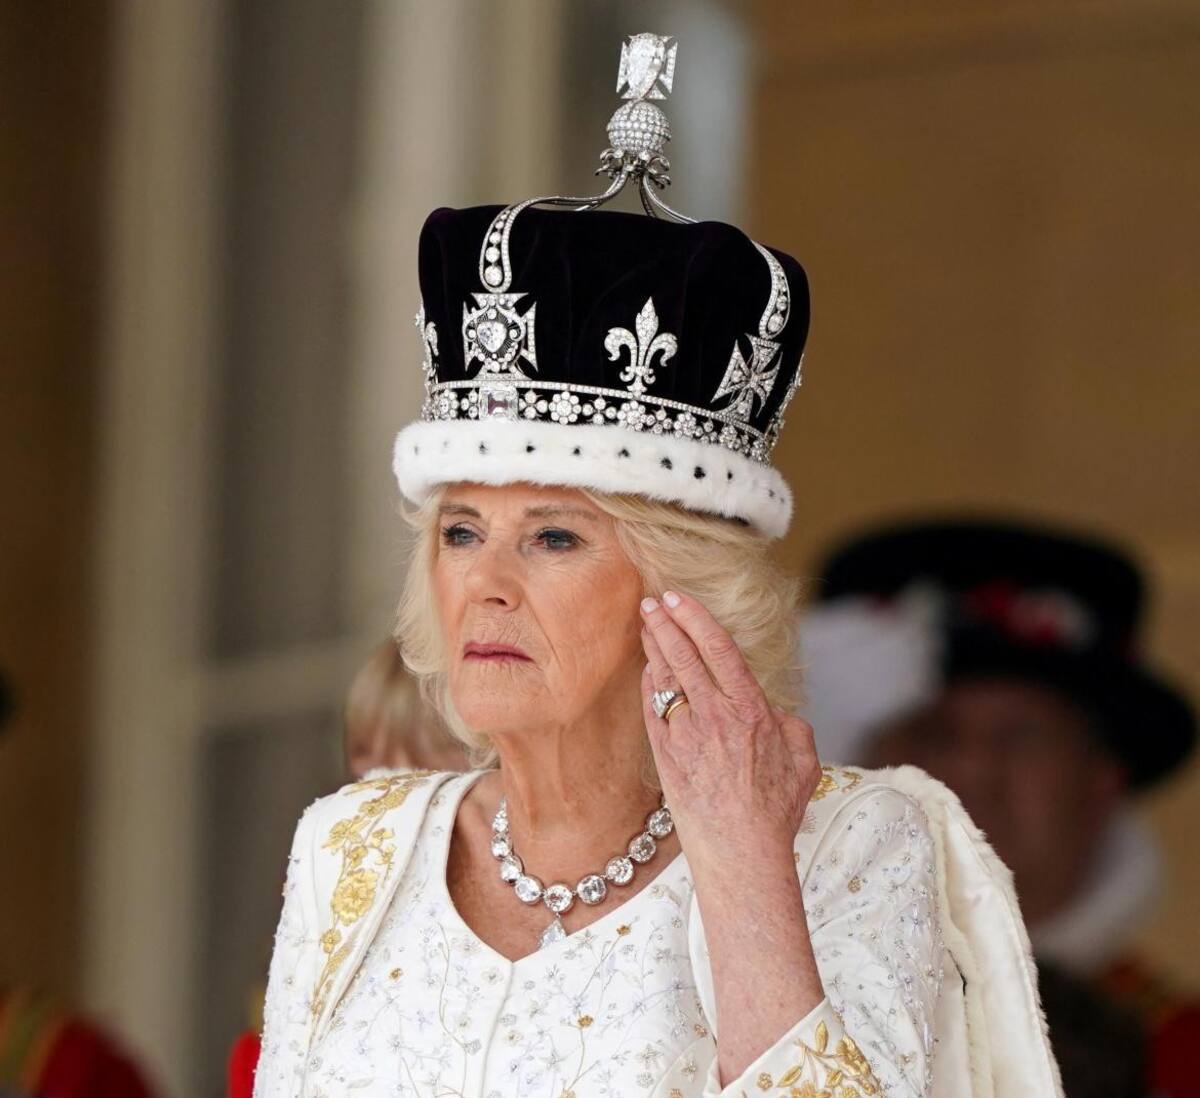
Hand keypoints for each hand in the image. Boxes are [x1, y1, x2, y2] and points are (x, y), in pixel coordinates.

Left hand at [639, 590, 820, 874]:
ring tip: (644, 624)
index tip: (679, 598)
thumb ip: (791, 726)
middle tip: (651, 601)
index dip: (696, 618)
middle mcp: (716, 716)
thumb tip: (775, 712)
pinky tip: (646, 669)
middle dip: (665, 623)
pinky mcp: (666, 755)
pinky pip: (652, 709)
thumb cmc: (775, 812)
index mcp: (751, 710)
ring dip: (653, 647)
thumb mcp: (803, 761)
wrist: (740, 854)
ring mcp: (686, 735)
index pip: (720, 649)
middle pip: (684, 655)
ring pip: (665, 678)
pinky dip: (648, 685)